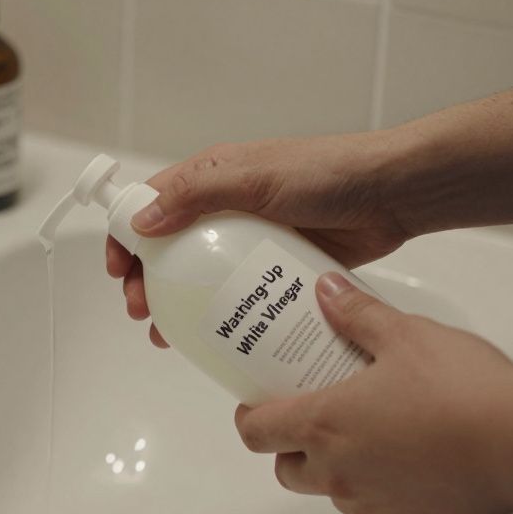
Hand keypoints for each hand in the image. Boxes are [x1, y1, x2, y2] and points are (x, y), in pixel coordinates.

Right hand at [107, 133, 413, 347]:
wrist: (394, 194)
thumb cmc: (326, 174)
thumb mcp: (255, 177)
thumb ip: (198, 194)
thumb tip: (143, 221)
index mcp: (214, 178)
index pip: (152, 204)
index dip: (128, 236)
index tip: (119, 270)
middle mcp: (227, 208)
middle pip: (170, 249)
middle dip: (148, 281)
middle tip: (142, 311)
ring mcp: (254, 241)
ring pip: (202, 277)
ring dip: (179, 305)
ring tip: (168, 335)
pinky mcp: (279, 268)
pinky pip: (240, 295)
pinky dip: (221, 315)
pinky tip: (214, 339)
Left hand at [234, 272, 512, 513]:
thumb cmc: (460, 389)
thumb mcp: (404, 334)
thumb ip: (357, 313)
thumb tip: (327, 291)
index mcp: (323, 425)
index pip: (256, 432)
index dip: (251, 416)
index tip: (261, 400)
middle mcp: (338, 473)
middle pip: (286, 470)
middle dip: (290, 446)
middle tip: (314, 414)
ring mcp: (373, 502)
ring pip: (330, 493)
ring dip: (334, 470)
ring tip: (366, 435)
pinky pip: (377, 507)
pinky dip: (379, 487)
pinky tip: (408, 459)